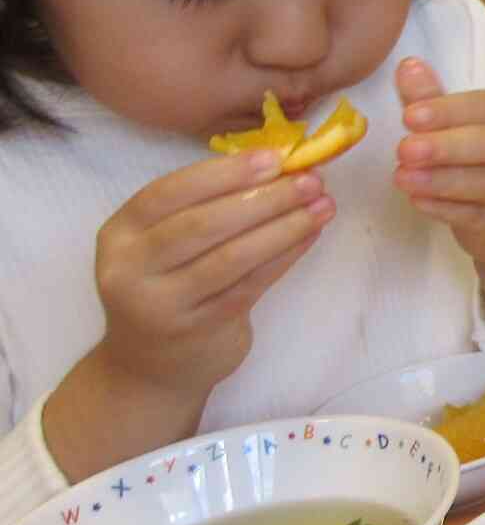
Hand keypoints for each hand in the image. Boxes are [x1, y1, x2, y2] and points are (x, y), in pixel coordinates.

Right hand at [94, 148, 333, 401]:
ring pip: (231, 257)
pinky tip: (311, 235)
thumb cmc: (170, 285)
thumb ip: (206, 205)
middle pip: (203, 224)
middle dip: (265, 198)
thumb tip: (278, 164)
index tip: (275, 158)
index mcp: (120, 233)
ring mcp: (162, 304)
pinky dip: (285, 256)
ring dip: (284, 227)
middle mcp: (130, 268)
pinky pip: (250, 285)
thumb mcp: (165, 243)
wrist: (151, 366)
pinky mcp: (198, 329)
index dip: (224, 172)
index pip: (169, 192)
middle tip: (312, 181)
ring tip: (323, 206)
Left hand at [394, 57, 484, 265]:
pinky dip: (447, 210)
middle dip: (449, 146)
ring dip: (444, 180)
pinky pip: (481, 216)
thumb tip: (407, 66)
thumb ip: (433, 100)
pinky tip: (418, 202)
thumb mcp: (458, 129)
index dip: (450, 110)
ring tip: (403, 178)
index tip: (410, 116)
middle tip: (405, 149)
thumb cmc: (481, 165)